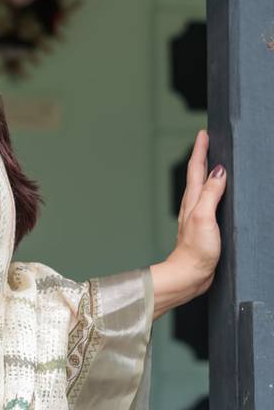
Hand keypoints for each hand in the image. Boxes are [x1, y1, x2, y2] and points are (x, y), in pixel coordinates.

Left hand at [152, 129, 226, 317]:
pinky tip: (216, 194)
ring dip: (205, 172)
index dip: (200, 150)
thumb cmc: (196, 250)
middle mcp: (192, 205)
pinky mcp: (203, 227)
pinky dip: (211, 191)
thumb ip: (211, 193)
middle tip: (207, 140)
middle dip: (202, 156)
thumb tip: (219, 170)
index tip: (203, 133)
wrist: (190, 275)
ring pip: (201, 187)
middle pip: (197, 174)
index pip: (197, 168)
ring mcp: (197, 216)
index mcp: (193, 200)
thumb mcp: (205, 217)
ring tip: (211, 160)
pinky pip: (208, 202)